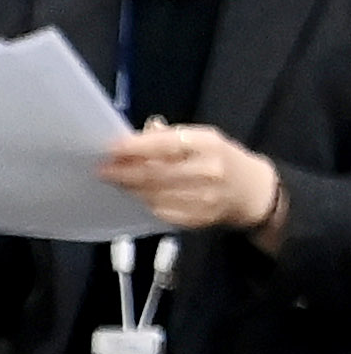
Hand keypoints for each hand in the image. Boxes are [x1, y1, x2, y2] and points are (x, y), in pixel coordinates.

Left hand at [101, 119, 287, 239]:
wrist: (252, 190)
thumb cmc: (221, 159)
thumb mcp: (203, 139)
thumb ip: (170, 138)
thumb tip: (137, 135)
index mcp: (209, 144)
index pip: (166, 144)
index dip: (135, 147)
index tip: (111, 148)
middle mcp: (208, 171)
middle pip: (155, 173)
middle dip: (124, 171)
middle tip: (102, 169)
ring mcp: (203, 198)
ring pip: (154, 194)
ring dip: (130, 188)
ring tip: (115, 180)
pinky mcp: (197, 219)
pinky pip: (161, 211)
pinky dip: (144, 202)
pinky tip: (135, 195)